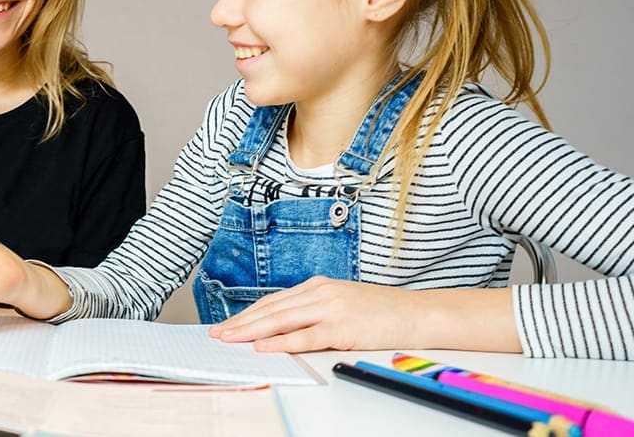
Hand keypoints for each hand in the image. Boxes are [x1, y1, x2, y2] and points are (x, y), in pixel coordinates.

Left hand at [209, 276, 419, 351]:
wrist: (417, 314)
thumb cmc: (381, 312)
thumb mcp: (342, 304)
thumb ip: (314, 311)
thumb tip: (284, 328)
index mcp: (318, 286)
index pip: (273, 301)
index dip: (247, 313)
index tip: (227, 324)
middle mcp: (320, 293)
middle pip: (271, 309)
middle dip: (240, 322)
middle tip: (217, 334)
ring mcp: (331, 308)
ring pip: (281, 320)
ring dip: (251, 331)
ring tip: (230, 339)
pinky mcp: (343, 327)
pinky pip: (306, 336)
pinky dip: (282, 342)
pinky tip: (264, 347)